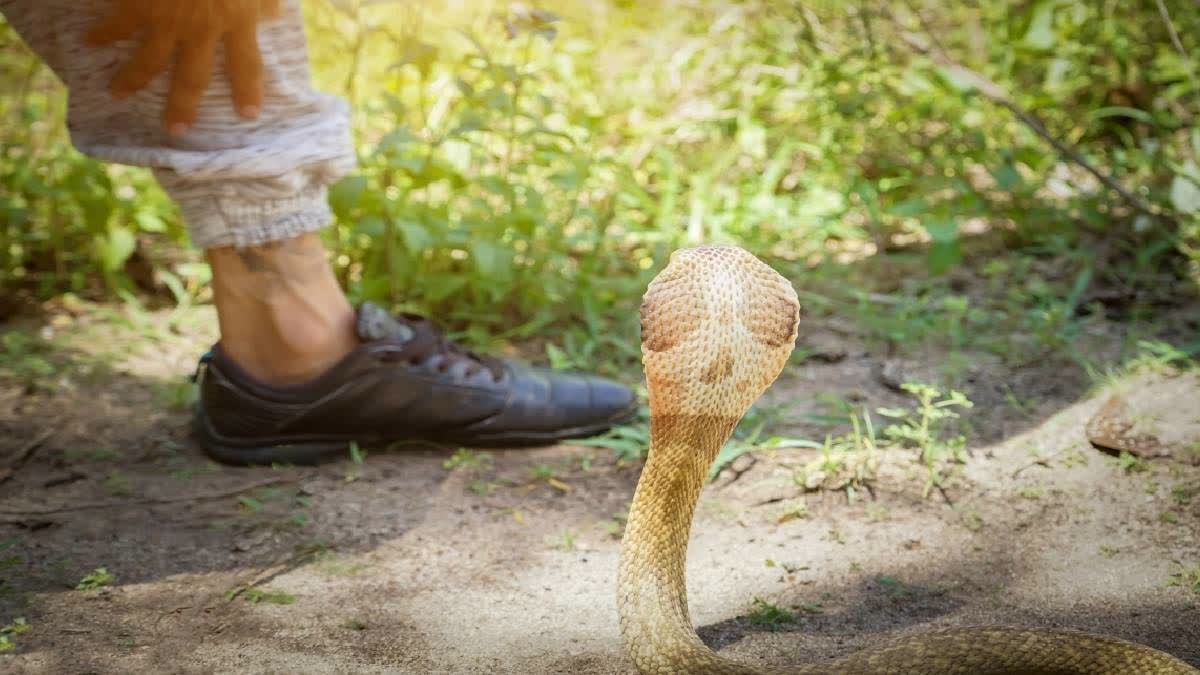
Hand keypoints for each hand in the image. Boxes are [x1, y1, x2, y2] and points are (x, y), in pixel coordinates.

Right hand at [85, 0, 282, 134]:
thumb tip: (275, 13)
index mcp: (237, 20)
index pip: (247, 65)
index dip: (248, 91)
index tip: (248, 115)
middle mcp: (202, 28)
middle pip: (193, 77)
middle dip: (183, 106)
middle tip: (176, 130)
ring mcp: (167, 19)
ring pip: (148, 61)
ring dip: (132, 80)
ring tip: (117, 93)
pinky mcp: (138, 5)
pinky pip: (117, 25)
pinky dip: (101, 34)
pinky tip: (89, 42)